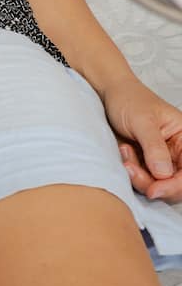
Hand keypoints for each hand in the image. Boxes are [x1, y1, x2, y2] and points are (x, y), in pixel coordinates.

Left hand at [102, 74, 181, 202]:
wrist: (109, 94)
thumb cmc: (129, 99)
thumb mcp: (142, 120)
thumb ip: (154, 147)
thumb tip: (164, 174)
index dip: (174, 186)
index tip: (153, 190)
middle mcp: (177, 152)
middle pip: (175, 184)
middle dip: (153, 183)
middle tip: (130, 169)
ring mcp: (161, 160)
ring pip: (158, 185)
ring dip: (139, 177)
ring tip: (125, 152)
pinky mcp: (146, 164)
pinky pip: (143, 180)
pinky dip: (132, 173)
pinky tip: (123, 152)